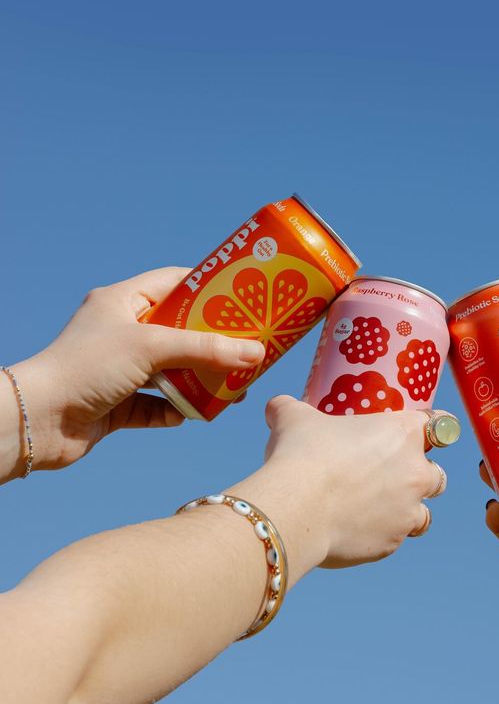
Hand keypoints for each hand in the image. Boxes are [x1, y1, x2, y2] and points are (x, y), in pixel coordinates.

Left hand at [5, 268, 263, 474]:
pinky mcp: (117, 403)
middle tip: (249, 347)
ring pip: (173, 371)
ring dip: (199, 381)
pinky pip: (157, 405)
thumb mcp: (151, 347)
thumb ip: (205, 348)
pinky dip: (174, 410)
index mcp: (122, 302)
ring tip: (233, 388)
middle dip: (214, 342)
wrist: (38, 420)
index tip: (242, 296)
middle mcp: (121, 332)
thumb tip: (255, 353)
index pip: (175, 283)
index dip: (209, 288)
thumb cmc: (86, 367)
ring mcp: (119, 369)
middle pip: (180, 331)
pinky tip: (190, 415)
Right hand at [240, 396, 454, 570]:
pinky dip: (380, 535)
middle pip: (436, 473)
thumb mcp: (294, 418)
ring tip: (377, 509)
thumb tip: (275, 407)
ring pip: (423, 513)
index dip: (430, 427)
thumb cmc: (302, 454)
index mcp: (403, 433)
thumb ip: (290, 408)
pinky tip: (356, 529)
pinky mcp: (392, 543)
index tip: (417, 433)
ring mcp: (407, 511)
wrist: (297, 507)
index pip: (438, 424)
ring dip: (406, 510)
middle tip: (389, 474)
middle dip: (418, 475)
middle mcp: (415, 472)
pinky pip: (395, 539)